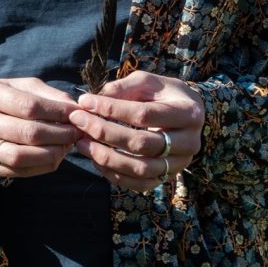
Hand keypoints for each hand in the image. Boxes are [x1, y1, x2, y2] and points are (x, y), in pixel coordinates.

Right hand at [0, 78, 80, 177]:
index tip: (76, 115)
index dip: (57, 112)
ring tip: (67, 146)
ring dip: (51, 154)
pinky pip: (17, 171)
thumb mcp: (16, 86)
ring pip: (20, 157)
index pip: (28, 106)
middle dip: (59, 134)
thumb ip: (45, 94)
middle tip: (76, 133)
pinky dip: (41, 166)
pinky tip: (54, 157)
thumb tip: (74, 108)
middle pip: (26, 133)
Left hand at [69, 71, 204, 192]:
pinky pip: (140, 184)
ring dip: (106, 158)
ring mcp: (179, 164)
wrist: (189, 115)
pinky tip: (96, 160)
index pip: (144, 114)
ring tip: (82, 143)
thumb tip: (93, 100)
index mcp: (188, 113)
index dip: (112, 109)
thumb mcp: (148, 82)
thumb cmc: (164, 94)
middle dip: (104, 133)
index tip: (85, 102)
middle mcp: (189, 142)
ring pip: (140, 169)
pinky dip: (115, 175)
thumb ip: (123, 88)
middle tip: (78, 121)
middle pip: (141, 144)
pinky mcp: (167, 178)